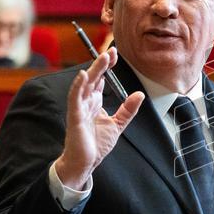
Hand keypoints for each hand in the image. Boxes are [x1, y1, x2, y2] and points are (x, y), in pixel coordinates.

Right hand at [54, 47, 144, 189]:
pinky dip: (78, 87)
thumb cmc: (95, 144)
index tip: (115, 54)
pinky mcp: (75, 117)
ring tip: (103, 58)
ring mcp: (79, 108)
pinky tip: (83, 76)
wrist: (85, 163)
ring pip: (85, 84)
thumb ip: (127, 110)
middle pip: (93, 78)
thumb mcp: (117, 124)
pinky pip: (75, 98)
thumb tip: (139, 94)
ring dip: (93, 70)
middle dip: (102, 63)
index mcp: (94, 102)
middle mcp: (86, 102)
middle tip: (111, 51)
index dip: (107, 66)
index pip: (100, 79)